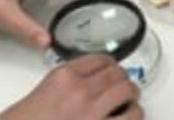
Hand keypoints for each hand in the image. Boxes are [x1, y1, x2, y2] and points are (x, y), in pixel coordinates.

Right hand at [0, 54, 143, 119]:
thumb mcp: (38, 97)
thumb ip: (62, 88)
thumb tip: (84, 90)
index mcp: (62, 77)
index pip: (99, 60)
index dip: (111, 66)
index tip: (113, 70)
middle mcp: (80, 90)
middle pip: (116, 73)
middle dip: (123, 81)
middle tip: (124, 89)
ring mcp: (92, 112)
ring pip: (128, 91)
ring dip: (132, 97)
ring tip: (130, 104)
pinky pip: (132, 117)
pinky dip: (135, 116)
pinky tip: (130, 119)